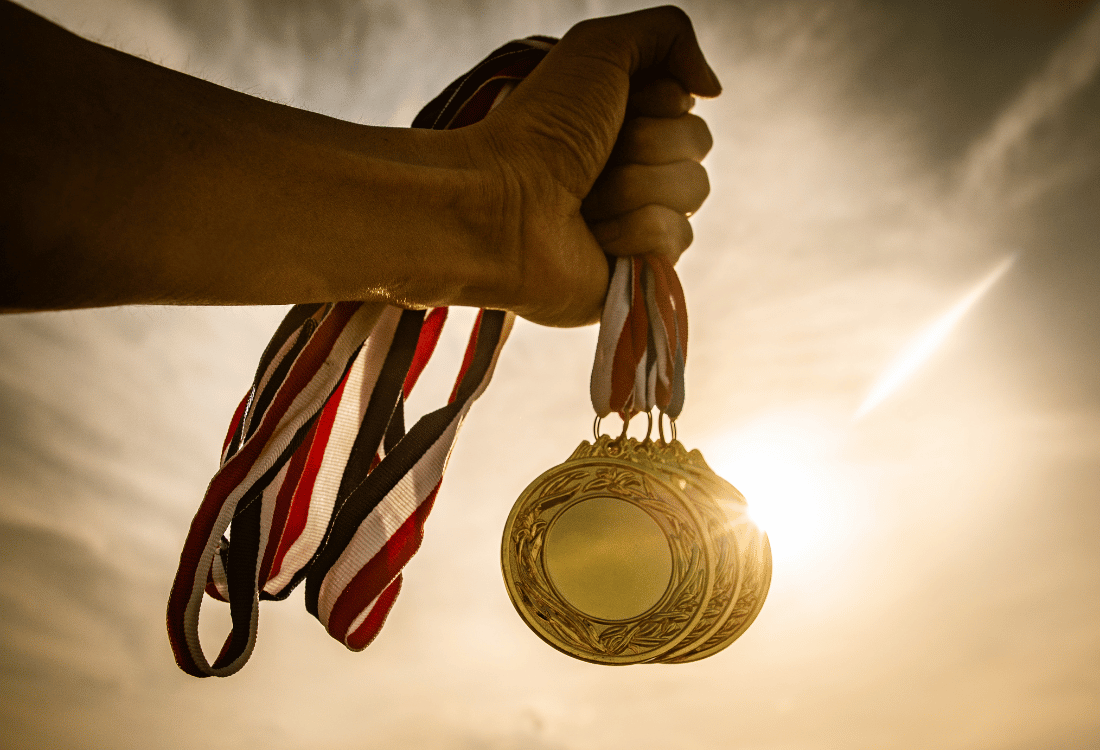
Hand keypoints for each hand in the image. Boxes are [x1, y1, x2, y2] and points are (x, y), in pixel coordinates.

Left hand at [465, 6, 718, 326]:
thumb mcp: (600, 47)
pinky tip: (592, 237)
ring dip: (634, 187)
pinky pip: (676, 238)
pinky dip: (633, 232)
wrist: (501, 201)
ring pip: (691, 190)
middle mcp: (635, 168)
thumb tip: (713, 88)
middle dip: (646, 144)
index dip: (657, 103)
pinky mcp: (639, 268)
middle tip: (594, 159)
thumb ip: (670, 34)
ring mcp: (639, 220)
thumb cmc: (540, 126)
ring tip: (585, 201)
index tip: (614, 109)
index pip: (688, 106)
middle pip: (697, 145)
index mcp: (626, 120)